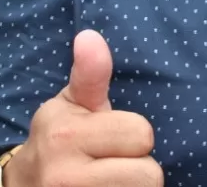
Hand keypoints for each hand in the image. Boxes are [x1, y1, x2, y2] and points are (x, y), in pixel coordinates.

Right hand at [4, 30, 159, 186]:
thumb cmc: (58, 139)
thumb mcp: (70, 105)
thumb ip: (90, 74)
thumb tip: (89, 36)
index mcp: (66, 135)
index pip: (142, 134)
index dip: (132, 136)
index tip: (109, 138)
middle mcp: (65, 176)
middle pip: (149, 173)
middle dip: (136, 167)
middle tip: (111, 164)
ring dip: (133, 186)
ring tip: (108, 180)